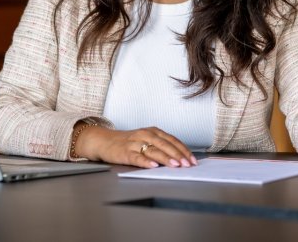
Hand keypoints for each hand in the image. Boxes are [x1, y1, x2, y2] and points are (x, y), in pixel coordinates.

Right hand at [75, 125, 197, 168]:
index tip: (193, 160)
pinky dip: (146, 161)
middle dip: (178, 155)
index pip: (172, 140)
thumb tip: (181, 158)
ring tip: (175, 165)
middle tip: (188, 164)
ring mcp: (134, 143)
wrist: (104, 140)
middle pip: (165, 144)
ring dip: (166, 158)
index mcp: (152, 131)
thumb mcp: (146, 139)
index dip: (183, 150)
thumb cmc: (128, 142)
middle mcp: (145, 135)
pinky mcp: (125, 152)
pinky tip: (153, 166)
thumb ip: (160, 146)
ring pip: (153, 150)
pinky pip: (137, 157)